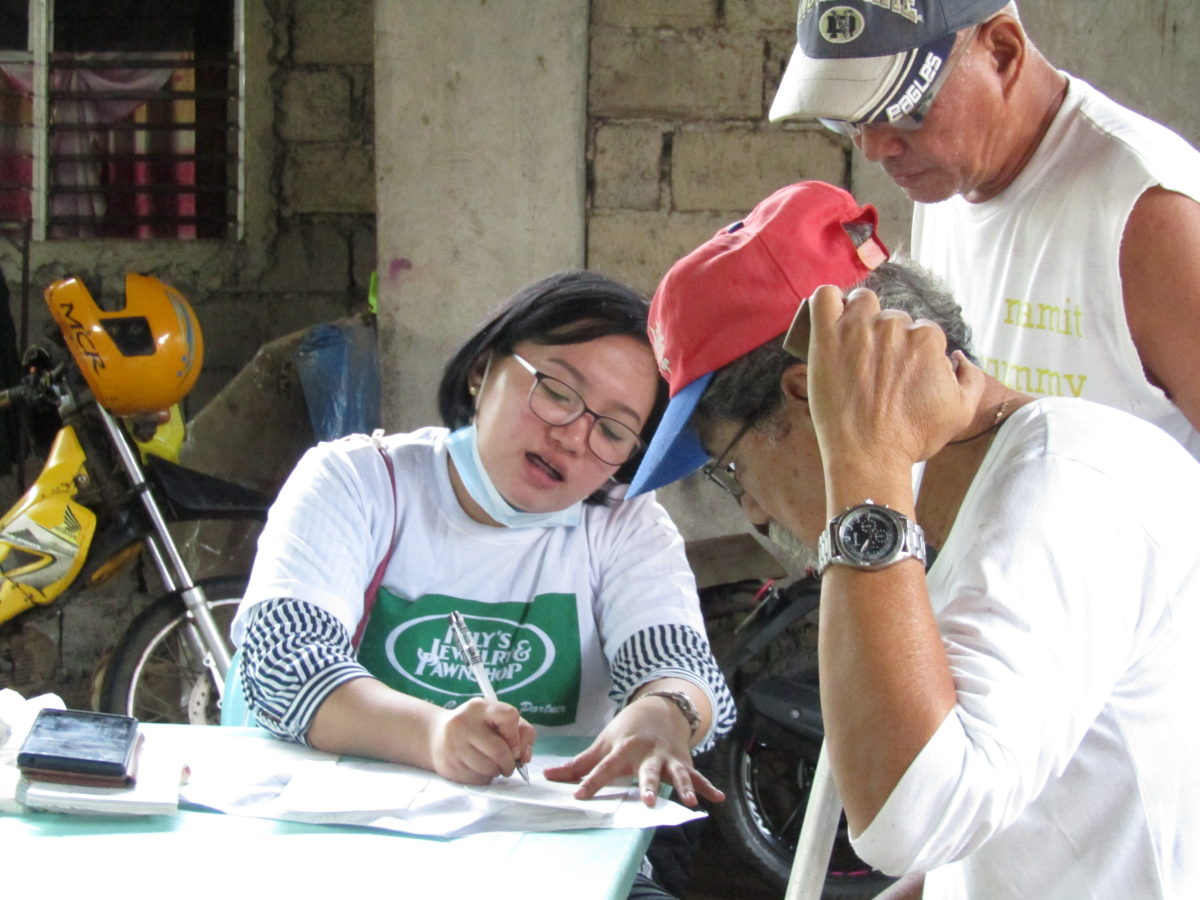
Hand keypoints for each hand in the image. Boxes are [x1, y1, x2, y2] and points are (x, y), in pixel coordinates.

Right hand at [427, 698, 535, 784]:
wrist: (438, 735)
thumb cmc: (477, 727)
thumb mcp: (498, 719)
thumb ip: (520, 731)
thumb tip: (524, 756)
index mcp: (479, 707)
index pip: (509, 716)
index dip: (516, 736)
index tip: (514, 746)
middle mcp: (463, 723)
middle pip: (498, 750)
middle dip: (509, 763)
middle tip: (509, 766)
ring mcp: (453, 745)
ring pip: (488, 768)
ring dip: (497, 772)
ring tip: (493, 766)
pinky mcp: (448, 765)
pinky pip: (476, 779)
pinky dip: (484, 778)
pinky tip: (478, 769)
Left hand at [541, 697, 724, 807]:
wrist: (659, 709)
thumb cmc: (625, 731)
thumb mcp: (602, 744)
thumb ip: (578, 764)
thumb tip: (547, 776)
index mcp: (624, 749)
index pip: (605, 768)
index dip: (591, 781)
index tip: (578, 796)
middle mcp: (647, 754)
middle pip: (647, 772)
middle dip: (648, 786)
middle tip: (647, 801)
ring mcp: (668, 758)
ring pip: (677, 774)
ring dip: (683, 787)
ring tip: (688, 803)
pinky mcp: (684, 762)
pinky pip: (698, 776)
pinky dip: (708, 788)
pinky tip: (717, 800)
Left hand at [806, 285, 984, 471]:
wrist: (869, 456)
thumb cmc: (912, 438)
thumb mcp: (961, 412)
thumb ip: (971, 378)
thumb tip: (958, 357)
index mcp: (927, 339)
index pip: (921, 331)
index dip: (910, 352)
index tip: (897, 373)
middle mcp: (894, 328)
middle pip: (891, 317)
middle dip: (886, 337)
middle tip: (874, 369)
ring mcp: (858, 329)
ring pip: (862, 302)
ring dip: (860, 316)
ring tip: (852, 344)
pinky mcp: (827, 337)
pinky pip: (824, 297)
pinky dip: (827, 301)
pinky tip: (830, 317)